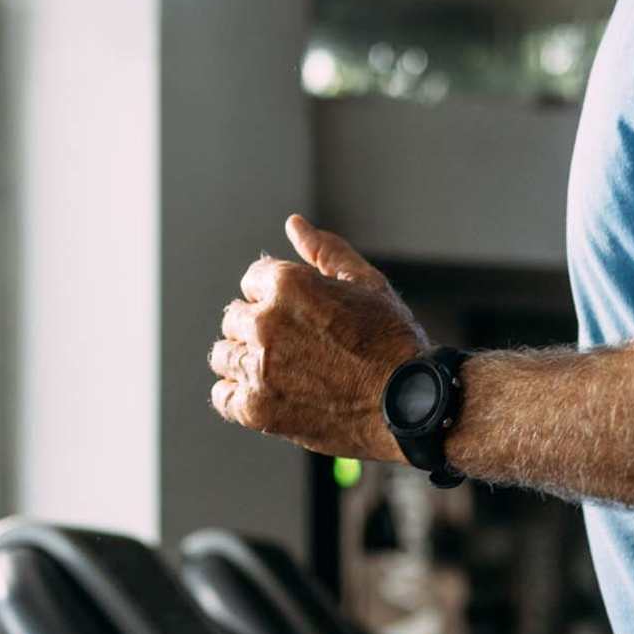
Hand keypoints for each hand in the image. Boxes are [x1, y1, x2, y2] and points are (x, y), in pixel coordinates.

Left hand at [209, 215, 430, 459]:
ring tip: (282, 374)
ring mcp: (258, 368)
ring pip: (224, 356)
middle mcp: (265, 323)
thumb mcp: (366, 285)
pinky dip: (240, 398)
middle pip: (234, 318)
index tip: (302, 320)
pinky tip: (269, 397)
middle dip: (259, 329)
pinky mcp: (257, 409)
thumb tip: (294, 224)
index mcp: (287, 284)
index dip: (278, 298)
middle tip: (297, 351)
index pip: (253, 281)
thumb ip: (325, 251)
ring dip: (245, 362)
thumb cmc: (393, 342)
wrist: (409, 404)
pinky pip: (224, 398)